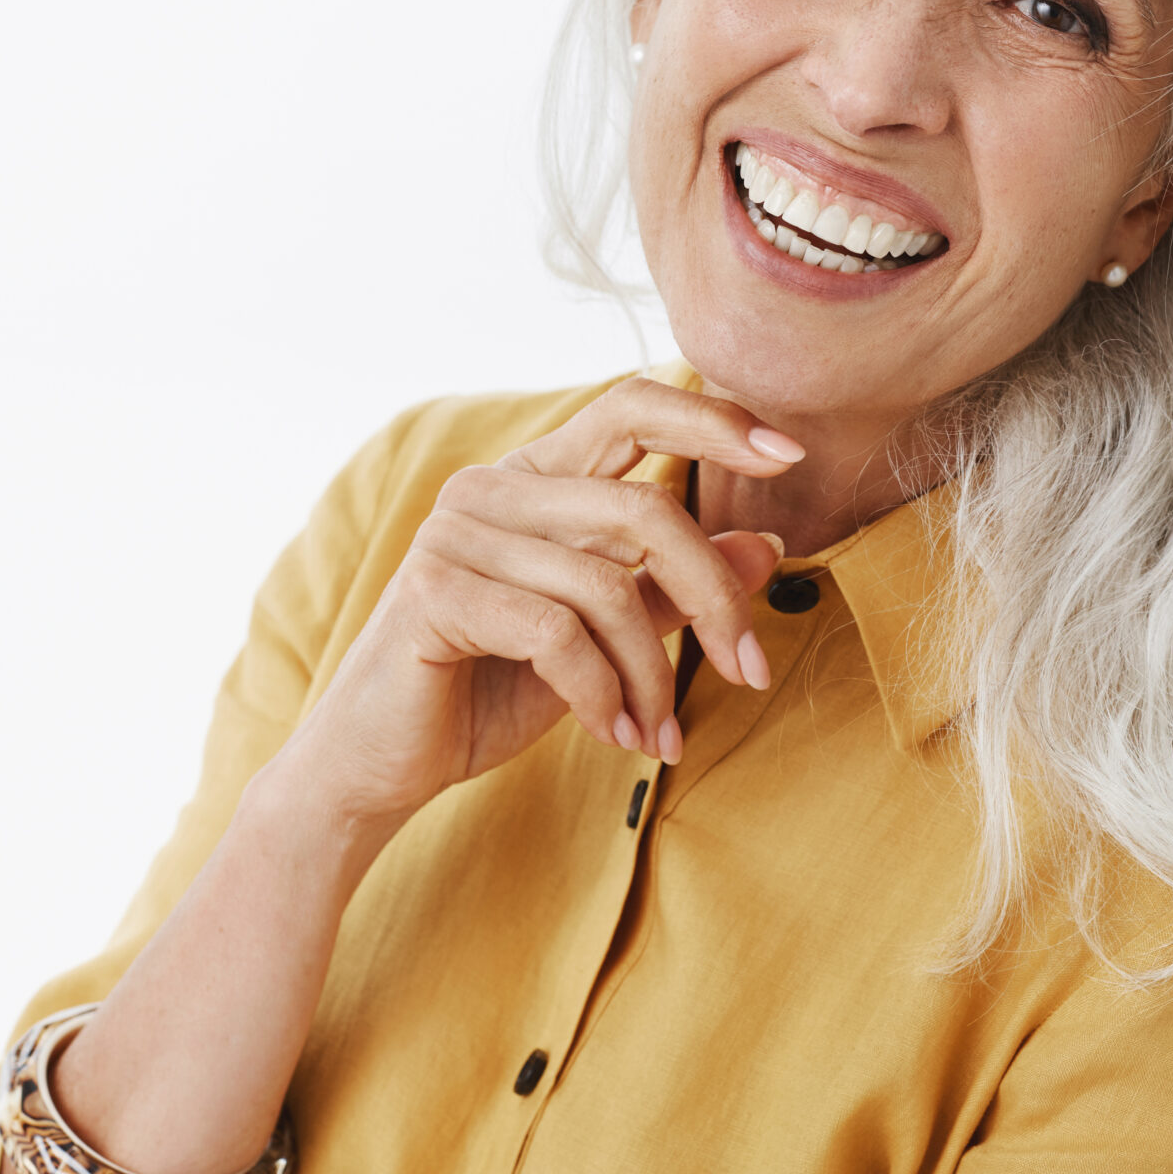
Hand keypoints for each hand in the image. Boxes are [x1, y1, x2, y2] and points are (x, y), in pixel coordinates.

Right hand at [273, 378, 802, 829]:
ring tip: (659, 735)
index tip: (790, 453)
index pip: (631, 408)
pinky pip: (558, 634)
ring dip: (652, 676)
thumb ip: (672, 587)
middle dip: (715, 600)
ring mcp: (456, 533)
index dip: (713, 420)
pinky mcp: (434, 590)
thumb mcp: (606, 638)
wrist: (382, 765)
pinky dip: (603, 695)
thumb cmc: (492, 691)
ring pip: (608, 586)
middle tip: (751, 670)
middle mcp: (492, 488)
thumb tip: (768, 546)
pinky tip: (612, 735)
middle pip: (644, 510)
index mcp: (534, 478)